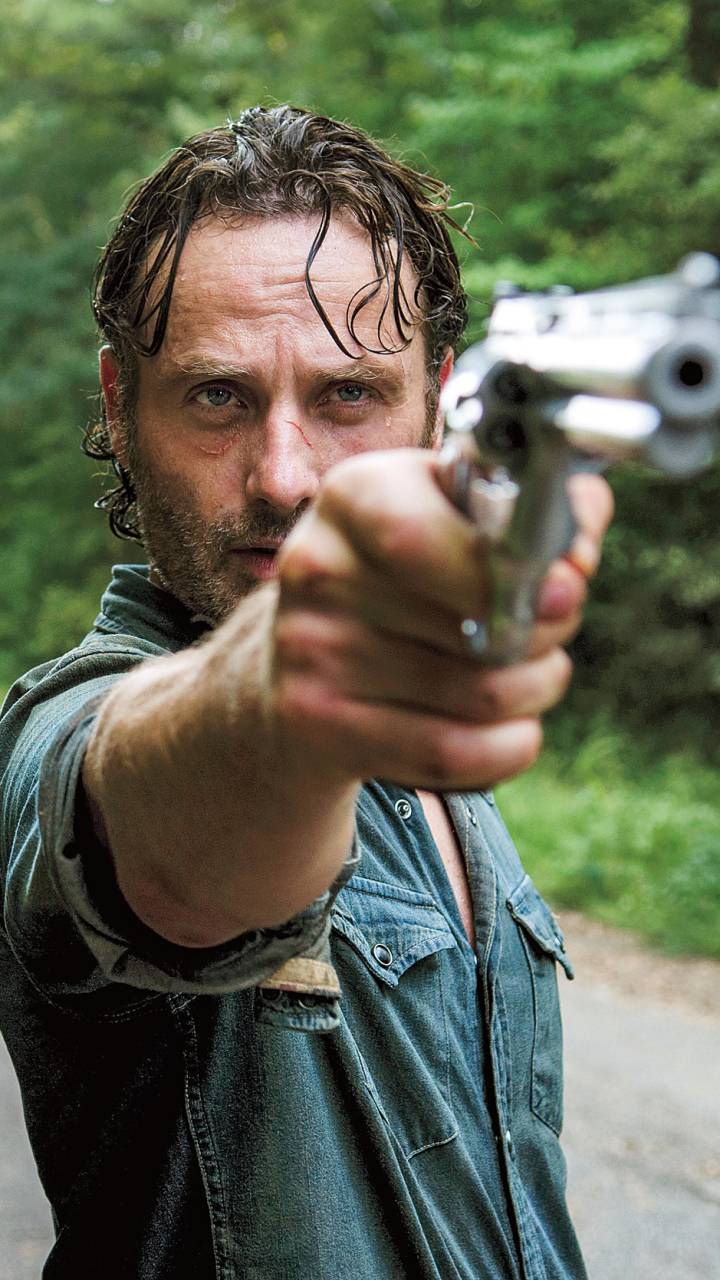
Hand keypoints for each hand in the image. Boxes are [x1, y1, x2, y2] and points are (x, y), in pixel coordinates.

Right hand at [273, 450, 611, 790]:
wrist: (302, 653)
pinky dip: (508, 747)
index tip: (568, 589)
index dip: (510, 569)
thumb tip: (578, 553)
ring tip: (528, 674)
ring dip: (535, 690)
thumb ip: (536, 509)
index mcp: (355, 495)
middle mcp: (319, 569)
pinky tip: (511, 727)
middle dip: (545, 635)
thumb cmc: (408, 572)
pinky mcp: (319, 724)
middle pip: (475, 627)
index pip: (423, 538)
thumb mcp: (457, 513)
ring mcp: (311, 652)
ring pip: (480, 696)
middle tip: (547, 630)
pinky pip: (452, 755)